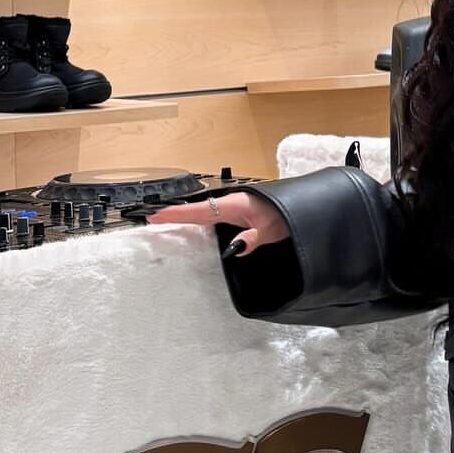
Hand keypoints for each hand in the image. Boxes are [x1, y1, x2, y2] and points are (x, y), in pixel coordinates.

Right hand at [147, 191, 289, 255]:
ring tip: (163, 222)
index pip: (199, 210)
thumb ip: (253, 238)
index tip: (154, 215)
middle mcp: (230, 203)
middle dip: (174, 214)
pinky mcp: (237, 213)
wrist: (303, 209)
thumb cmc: (288, 214)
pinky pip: (212, 217)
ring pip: (203, 212)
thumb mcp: (272, 229)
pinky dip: (197, 220)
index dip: (176, 214)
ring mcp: (232, 208)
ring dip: (184, 217)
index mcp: (234, 204)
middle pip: (196, 210)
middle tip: (150, 219)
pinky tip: (191, 227)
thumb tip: (234, 248)